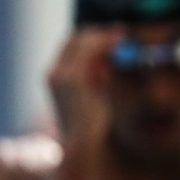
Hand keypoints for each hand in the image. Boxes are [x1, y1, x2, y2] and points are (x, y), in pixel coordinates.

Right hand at [46, 28, 121, 151]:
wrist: (83, 147)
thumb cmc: (92, 127)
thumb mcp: (94, 98)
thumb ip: (98, 79)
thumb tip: (112, 61)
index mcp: (55, 78)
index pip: (71, 46)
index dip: (92, 38)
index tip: (114, 36)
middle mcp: (54, 74)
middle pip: (75, 39)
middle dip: (99, 33)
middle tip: (122, 32)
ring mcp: (62, 75)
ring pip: (83, 40)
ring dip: (105, 36)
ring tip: (124, 36)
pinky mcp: (75, 78)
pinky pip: (91, 49)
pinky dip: (107, 42)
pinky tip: (122, 42)